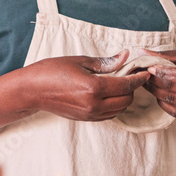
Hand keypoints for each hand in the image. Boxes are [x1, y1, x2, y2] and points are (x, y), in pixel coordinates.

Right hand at [24, 51, 148, 121]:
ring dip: (124, 98)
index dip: (138, 78)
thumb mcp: (78, 61)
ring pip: (120, 109)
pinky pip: (109, 115)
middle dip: (132, 88)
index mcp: (94, 87)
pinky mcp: (86, 119)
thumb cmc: (50, 71)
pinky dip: (114, 106)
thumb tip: (124, 56)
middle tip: (129, 76)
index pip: (126, 85)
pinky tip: (108, 95)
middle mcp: (94, 104)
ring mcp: (90, 114)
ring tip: (119, 85)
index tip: (144, 71)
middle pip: (127, 100)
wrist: (31, 90)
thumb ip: (105, 62)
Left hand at [142, 49, 175, 119]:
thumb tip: (142, 52)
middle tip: (143, 75)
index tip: (150, 68)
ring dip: (155, 91)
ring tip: (147, 83)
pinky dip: (163, 104)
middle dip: (153, 81)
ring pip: (171, 99)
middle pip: (172, 88)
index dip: (163, 72)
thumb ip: (166, 55)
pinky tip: (159, 95)